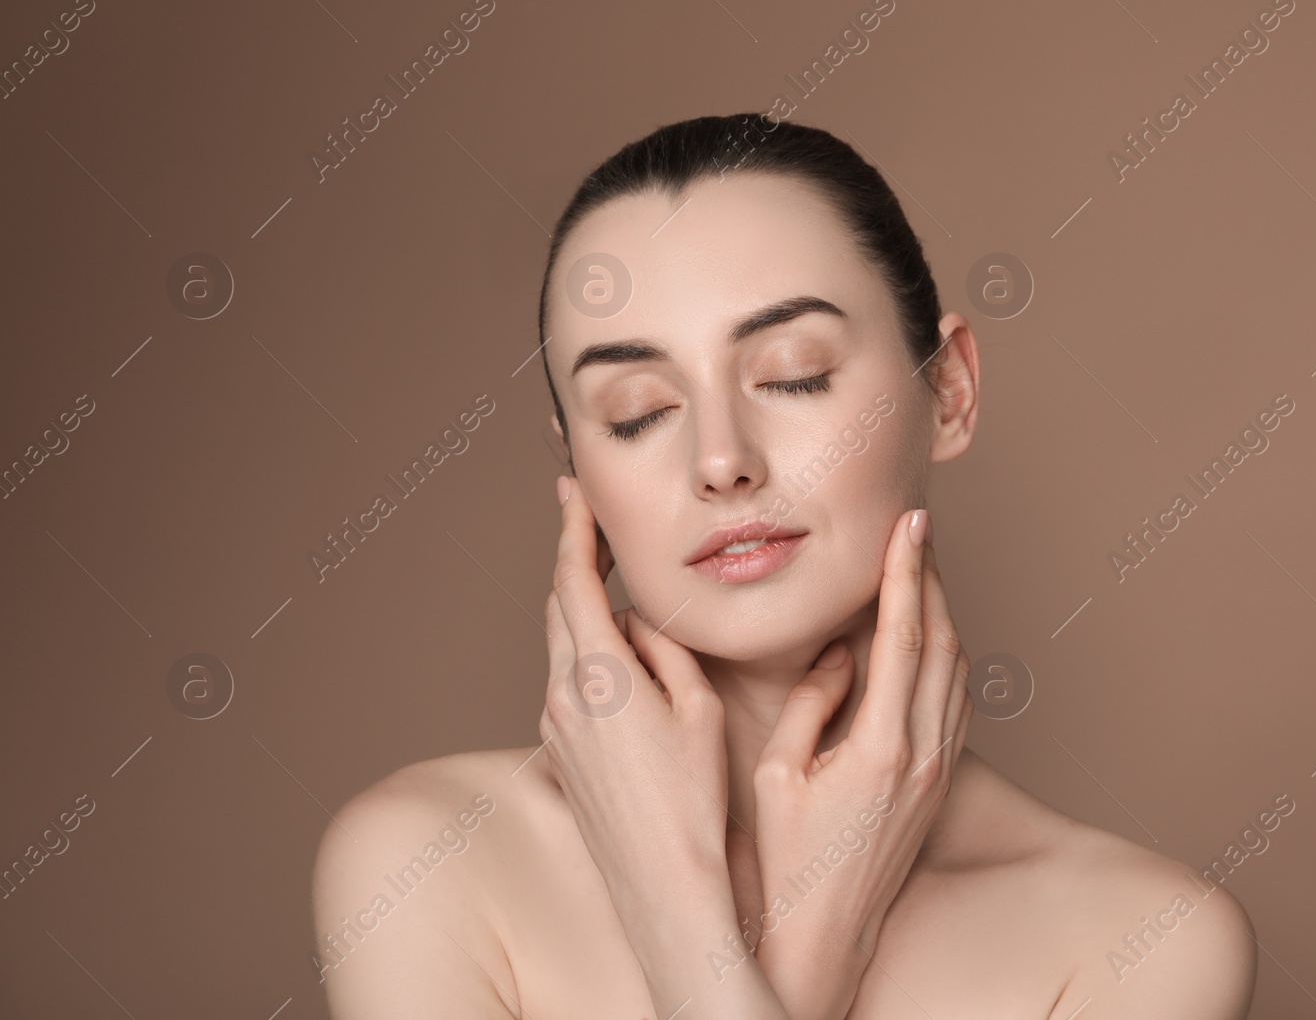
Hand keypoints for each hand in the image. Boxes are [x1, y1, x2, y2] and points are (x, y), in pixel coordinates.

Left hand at [537, 475, 732, 950]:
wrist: (665, 887)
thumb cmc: (695, 801)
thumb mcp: (698, 707)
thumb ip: (665, 649)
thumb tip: (641, 618)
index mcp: (598, 676)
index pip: (571, 581)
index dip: (572, 530)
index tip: (571, 491)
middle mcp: (561, 699)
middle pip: (558, 610)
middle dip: (576, 566)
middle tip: (599, 532)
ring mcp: (554, 731)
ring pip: (563, 650)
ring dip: (588, 617)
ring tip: (630, 605)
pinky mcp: (560, 757)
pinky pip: (569, 688)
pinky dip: (591, 661)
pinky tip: (630, 671)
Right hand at [750, 508, 973, 1019]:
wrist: (824, 933)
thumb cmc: (789, 859)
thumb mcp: (779, 773)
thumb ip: (811, 703)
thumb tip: (841, 656)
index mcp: (879, 745)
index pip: (901, 636)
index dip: (906, 573)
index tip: (910, 526)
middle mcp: (922, 754)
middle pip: (943, 643)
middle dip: (933, 580)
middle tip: (918, 533)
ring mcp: (939, 771)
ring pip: (959, 671)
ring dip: (945, 617)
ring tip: (922, 575)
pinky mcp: (941, 786)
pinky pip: (959, 705)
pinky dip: (950, 660)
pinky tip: (931, 644)